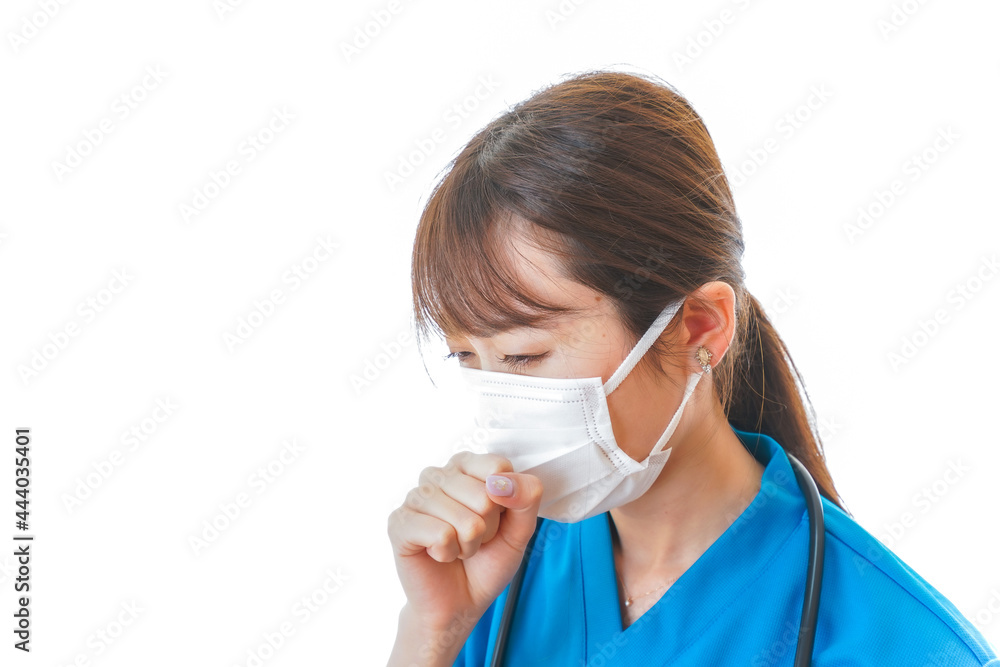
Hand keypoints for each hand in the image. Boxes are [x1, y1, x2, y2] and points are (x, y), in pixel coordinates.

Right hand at [387, 451, 543, 635]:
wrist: (459, 602)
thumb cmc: (486, 562)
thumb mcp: (519, 530)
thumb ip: (525, 497)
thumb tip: (502, 482)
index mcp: (465, 466)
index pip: (498, 468)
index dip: (506, 502)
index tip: (494, 519)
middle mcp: (437, 475)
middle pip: (484, 495)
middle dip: (487, 528)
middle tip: (473, 539)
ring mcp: (415, 497)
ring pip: (463, 518)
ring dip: (468, 544)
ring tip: (456, 548)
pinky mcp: (399, 523)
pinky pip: (440, 534)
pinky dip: (448, 553)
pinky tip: (438, 554)